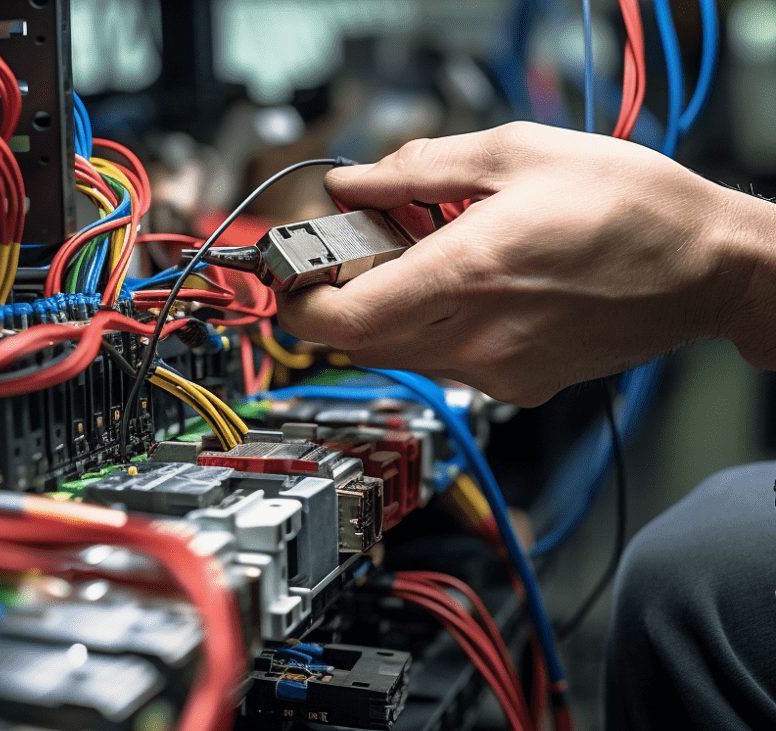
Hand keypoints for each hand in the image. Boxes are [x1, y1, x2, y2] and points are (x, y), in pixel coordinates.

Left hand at [275, 121, 775, 405]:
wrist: (711, 266)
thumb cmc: (631, 207)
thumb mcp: (514, 155)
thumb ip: (417, 170)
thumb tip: (353, 182)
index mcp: (465, 276)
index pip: (339, 321)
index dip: (298, 302)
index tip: (292, 275)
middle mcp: (475, 336)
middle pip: (359, 342)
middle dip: (340, 300)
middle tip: (355, 252)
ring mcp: (499, 369)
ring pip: (402, 354)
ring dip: (388, 312)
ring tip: (425, 257)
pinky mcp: (522, 384)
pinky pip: (450, 361)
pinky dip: (437, 327)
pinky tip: (470, 286)